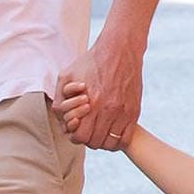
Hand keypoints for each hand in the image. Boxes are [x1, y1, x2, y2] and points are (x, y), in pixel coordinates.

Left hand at [55, 31, 142, 150]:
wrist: (120, 50)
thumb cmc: (91, 62)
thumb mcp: (67, 75)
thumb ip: (59, 99)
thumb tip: (61, 118)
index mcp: (91, 103)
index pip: (80, 136)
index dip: (76, 135)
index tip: (78, 128)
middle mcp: (108, 110)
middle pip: (95, 142)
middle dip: (89, 139)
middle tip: (89, 131)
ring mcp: (123, 112)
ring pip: (110, 144)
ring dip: (103, 142)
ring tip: (100, 132)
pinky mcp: (134, 112)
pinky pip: (126, 139)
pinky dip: (118, 141)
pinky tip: (113, 132)